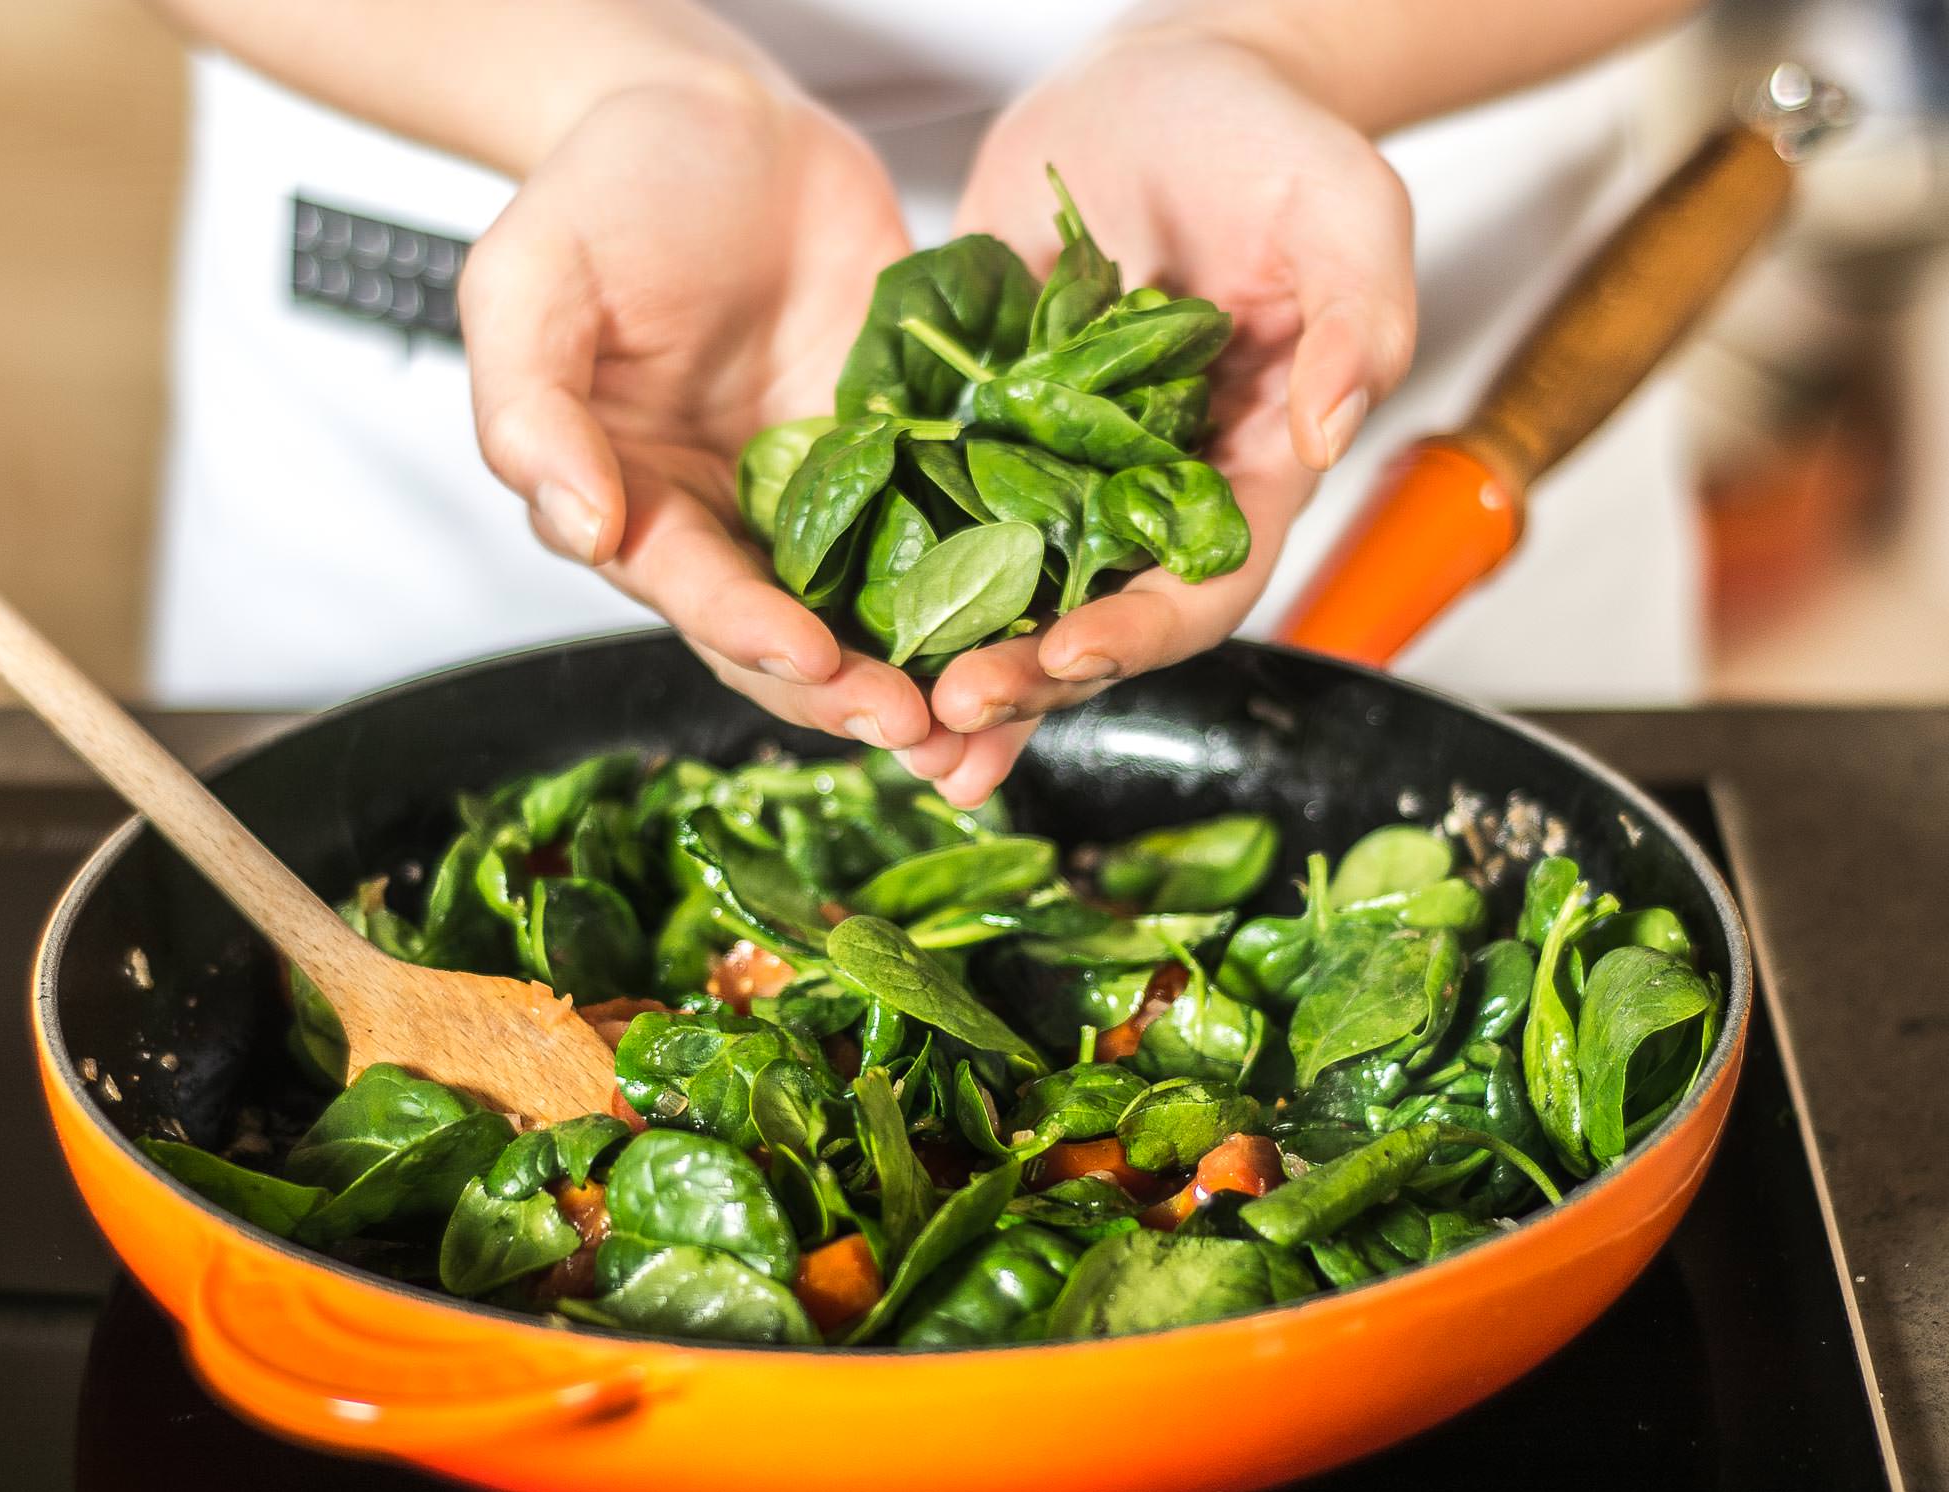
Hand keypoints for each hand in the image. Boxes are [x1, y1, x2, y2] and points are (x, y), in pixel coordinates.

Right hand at [461, 72, 937, 753]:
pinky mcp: (912, 459)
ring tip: (997, 711)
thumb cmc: (608, 193)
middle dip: (857, 693)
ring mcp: (834, 500)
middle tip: (927, 730)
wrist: (724, 123)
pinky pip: (961, 528)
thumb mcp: (529, 285)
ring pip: (886, 612)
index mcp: (640, 510)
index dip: (752, 635)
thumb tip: (581, 527)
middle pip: (796, 640)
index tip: (814, 659)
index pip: (696, 596)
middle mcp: (737, 527)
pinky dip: (999, 585)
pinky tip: (1050, 622)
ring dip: (937, 671)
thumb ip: (530, 410)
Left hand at [923, 26, 1416, 804]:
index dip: (1140, 632)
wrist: (1152, 88)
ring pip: (1001, 589)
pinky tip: (826, 609)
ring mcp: (1051, 467)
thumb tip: (1329, 426)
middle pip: (1091, 617)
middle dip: (1026, 674)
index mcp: (1244, 471)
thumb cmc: (1262, 142)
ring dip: (948, 656)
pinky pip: (927, 507)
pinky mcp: (973, 427)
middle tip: (950, 707)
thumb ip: (1358, 316)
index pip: (1201, 585)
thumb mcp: (1341, 206)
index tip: (1073, 653)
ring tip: (885, 710)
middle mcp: (1143, 492)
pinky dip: (885, 564)